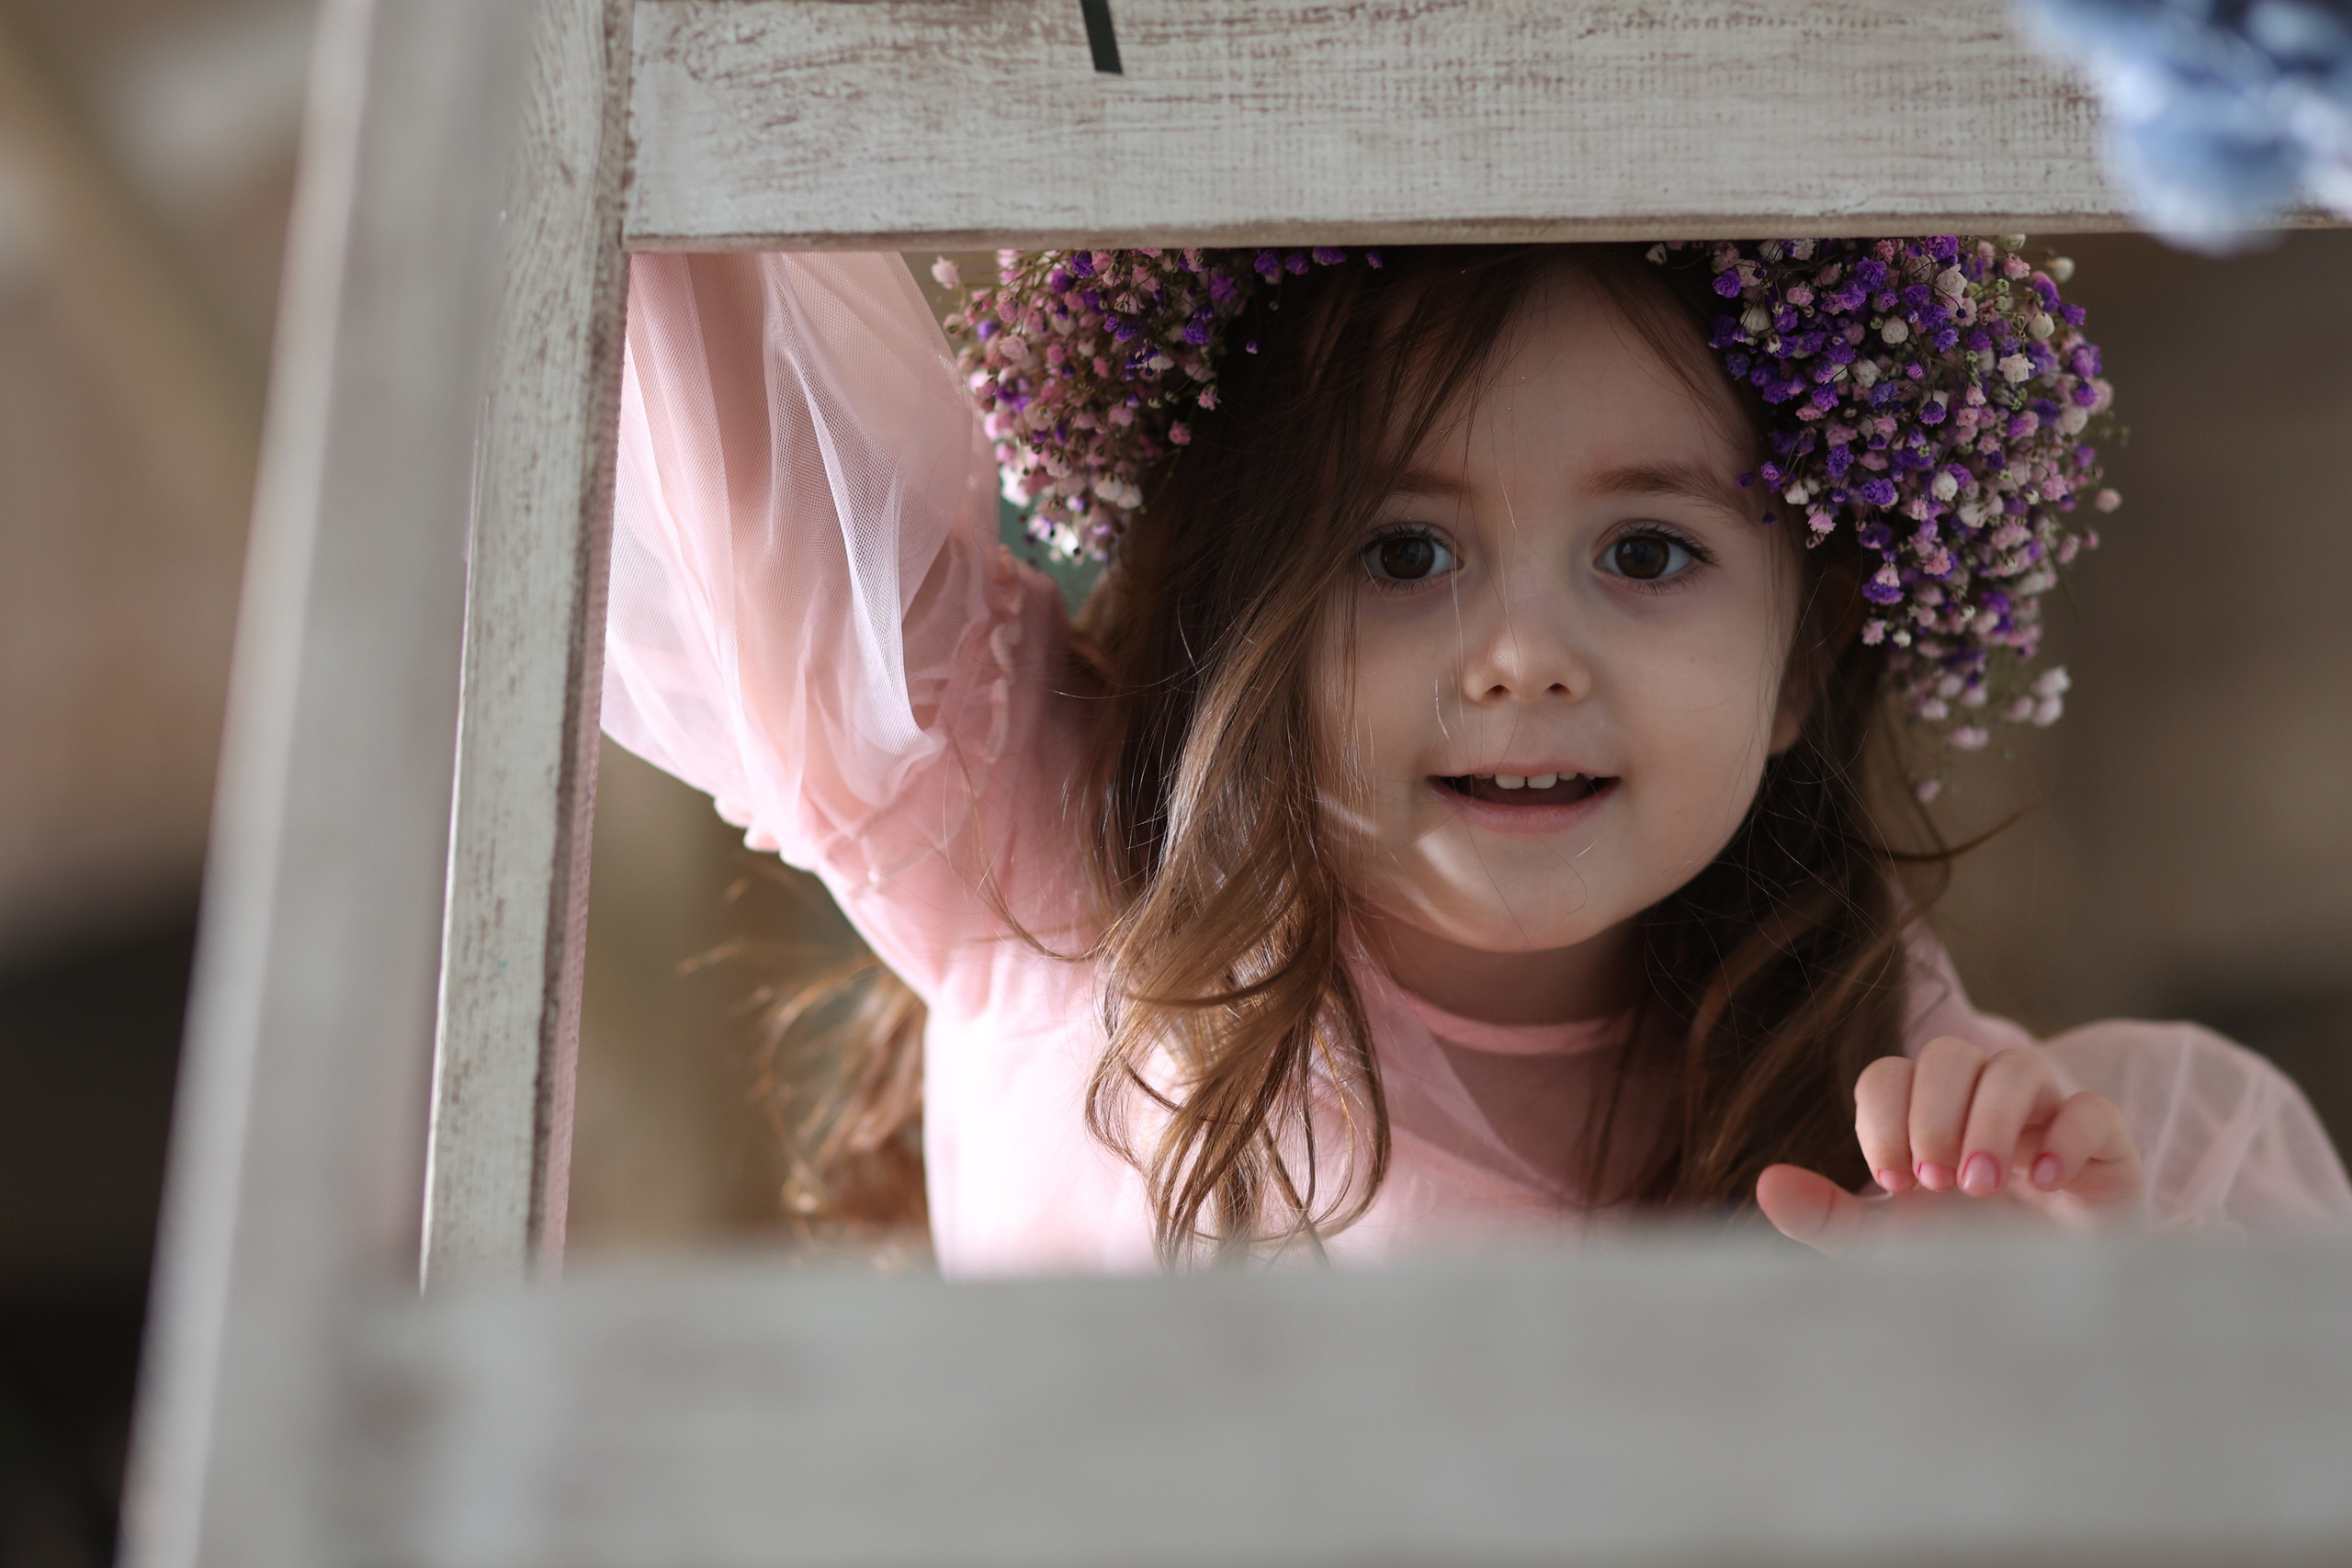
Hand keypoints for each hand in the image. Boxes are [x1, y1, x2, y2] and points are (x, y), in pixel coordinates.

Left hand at [1755, 1035, 2143, 1254]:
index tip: (1891, 1179)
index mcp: (1928, 1115)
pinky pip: (2093, 1109)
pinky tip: (2043, 1183)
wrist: (2050, 1303)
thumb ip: (1825, 1215)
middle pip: (1950, 1055)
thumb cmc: (1966, 1261)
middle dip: (1933, 1113)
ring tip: (1978, 1186)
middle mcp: (1984, 1103)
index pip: (1889, 1073)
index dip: (1883, 1117)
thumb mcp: (1885, 1247)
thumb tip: (1764, 1184)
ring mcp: (2047, 1117)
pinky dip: (2066, 1136)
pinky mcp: (2106, 1145)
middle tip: (1934, 1182)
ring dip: (1989, 1121)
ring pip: (2017, 1068)